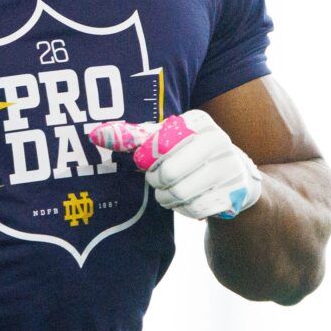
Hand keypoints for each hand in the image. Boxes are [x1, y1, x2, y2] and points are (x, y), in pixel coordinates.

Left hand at [89, 109, 263, 219]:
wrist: (234, 179)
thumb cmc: (188, 155)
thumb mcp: (163, 140)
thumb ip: (132, 137)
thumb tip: (95, 134)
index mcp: (198, 121)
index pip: (155, 145)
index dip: (146, 160)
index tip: (149, 161)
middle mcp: (218, 139)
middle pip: (167, 172)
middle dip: (157, 182)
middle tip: (160, 180)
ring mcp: (230, 166)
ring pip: (180, 193)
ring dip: (168, 198)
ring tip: (173, 191)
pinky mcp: (235, 191)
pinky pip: (195, 209)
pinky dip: (185, 210)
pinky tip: (189, 201)